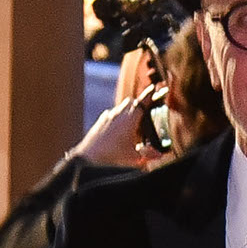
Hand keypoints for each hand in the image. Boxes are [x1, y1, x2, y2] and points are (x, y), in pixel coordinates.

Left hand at [72, 49, 161, 166]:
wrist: (87, 159)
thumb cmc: (111, 158)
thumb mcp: (133, 158)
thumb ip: (148, 155)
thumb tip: (158, 154)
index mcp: (130, 119)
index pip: (142, 101)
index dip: (149, 94)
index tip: (154, 88)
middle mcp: (119, 114)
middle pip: (131, 102)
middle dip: (139, 104)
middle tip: (145, 113)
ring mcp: (108, 116)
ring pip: (121, 107)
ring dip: (128, 111)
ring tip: (132, 125)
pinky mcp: (100, 121)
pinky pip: (112, 114)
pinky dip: (118, 118)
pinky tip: (119, 131)